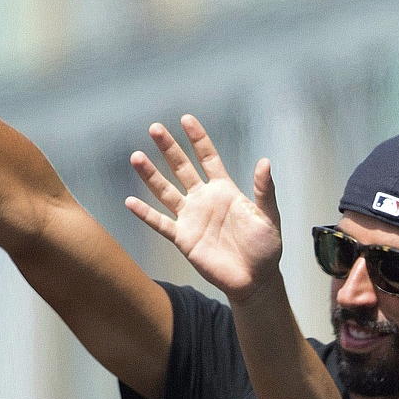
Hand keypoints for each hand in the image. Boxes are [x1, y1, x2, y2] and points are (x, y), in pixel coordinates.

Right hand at [125, 115, 283, 300]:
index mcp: (225, 190)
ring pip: (166, 191)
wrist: (255, 279)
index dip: (198, 139)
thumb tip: (265, 162)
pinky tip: (130, 202)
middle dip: (169, 149)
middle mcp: (204, 200)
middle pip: (182, 168)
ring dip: (151, 175)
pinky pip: (160, 223)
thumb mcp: (269, 217)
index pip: (208, 158)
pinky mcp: (183, 239)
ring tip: (136, 156)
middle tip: (155, 128)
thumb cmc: (266, 248)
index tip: (186, 119)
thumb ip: (264, 191)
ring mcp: (191, 218)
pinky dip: (145, 213)